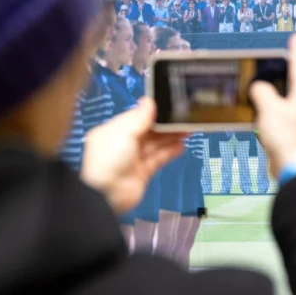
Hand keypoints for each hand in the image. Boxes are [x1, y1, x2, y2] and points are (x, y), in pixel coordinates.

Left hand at [80, 99, 184, 214]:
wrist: (107, 194)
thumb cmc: (110, 158)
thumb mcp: (123, 133)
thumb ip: (139, 118)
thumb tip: (149, 100)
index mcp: (113, 131)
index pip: (135, 118)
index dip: (152, 112)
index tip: (169, 106)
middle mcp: (123, 144)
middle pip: (148, 131)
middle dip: (165, 125)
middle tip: (184, 118)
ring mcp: (133, 159)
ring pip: (155, 145)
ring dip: (171, 137)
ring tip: (188, 130)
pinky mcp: (143, 173)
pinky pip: (158, 159)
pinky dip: (169, 152)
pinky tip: (182, 146)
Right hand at [249, 33, 295, 177]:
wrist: (294, 167)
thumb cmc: (285, 136)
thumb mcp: (268, 108)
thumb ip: (261, 92)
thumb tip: (259, 89)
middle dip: (286, 70)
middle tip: (275, 60)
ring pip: (292, 95)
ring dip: (279, 89)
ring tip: (266, 82)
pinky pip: (288, 110)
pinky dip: (278, 106)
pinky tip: (267, 107)